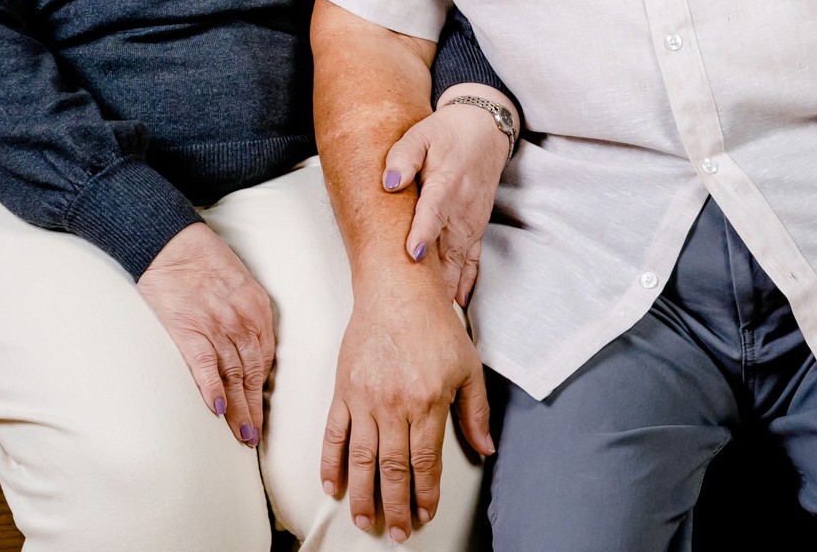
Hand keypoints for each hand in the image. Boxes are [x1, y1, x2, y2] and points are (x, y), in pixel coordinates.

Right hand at [135, 224, 277, 448]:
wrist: (170, 243)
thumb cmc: (202, 260)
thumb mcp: (238, 282)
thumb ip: (247, 313)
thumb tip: (247, 346)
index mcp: (257, 308)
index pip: (264, 357)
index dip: (261, 387)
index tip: (260, 409)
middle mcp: (242, 320)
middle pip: (252, 373)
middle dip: (254, 408)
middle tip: (253, 436)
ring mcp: (217, 327)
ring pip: (234, 376)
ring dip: (239, 409)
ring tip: (241, 436)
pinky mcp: (191, 330)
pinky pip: (206, 366)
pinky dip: (213, 389)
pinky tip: (217, 410)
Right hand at [321, 272, 490, 541]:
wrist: (397, 289)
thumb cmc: (433, 324)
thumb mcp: (468, 367)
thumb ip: (475, 411)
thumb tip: (486, 448)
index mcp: (427, 402)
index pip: (425, 463)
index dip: (425, 494)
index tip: (424, 513)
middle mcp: (394, 405)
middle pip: (392, 469)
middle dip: (395, 507)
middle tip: (395, 532)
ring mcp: (364, 399)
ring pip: (361, 459)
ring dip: (363, 495)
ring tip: (364, 520)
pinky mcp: (343, 390)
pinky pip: (334, 434)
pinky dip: (330, 464)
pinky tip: (332, 486)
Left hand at [382, 90, 513, 305]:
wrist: (483, 132)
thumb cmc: (447, 134)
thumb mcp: (421, 134)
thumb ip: (403, 156)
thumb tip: (389, 182)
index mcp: (446, 182)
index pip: (434, 211)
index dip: (424, 232)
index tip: (414, 252)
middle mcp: (462, 208)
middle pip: (446, 246)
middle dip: (432, 275)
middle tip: (415, 302)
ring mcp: (471, 222)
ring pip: (458, 260)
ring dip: (446, 286)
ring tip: (431, 313)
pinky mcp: (476, 229)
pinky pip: (472, 260)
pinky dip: (466, 282)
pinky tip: (456, 303)